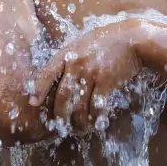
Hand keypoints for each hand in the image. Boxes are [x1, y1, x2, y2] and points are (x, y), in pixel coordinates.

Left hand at [28, 20, 144, 135]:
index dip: (38, 90)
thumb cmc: (106, 41)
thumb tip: (56, 76)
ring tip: (79, 128)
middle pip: (61, 96)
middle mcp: (76, 63)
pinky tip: (95, 122)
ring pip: (78, 106)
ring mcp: (91, 73)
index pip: (47, 73)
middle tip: (60, 125)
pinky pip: (96, 107)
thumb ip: (70, 58)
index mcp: (67, 53)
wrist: (132, 39)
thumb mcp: (82, 44)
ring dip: (77, 122)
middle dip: (59, 115)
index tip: (34, 103)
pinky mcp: (106, 82)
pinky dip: (94, 118)